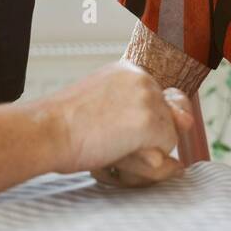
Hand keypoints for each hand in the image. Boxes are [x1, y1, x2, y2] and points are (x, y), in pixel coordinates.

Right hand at [45, 60, 187, 180]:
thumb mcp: (106, 112)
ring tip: (108, 145)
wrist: (46, 130)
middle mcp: (144, 78)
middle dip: (147, 138)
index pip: (162, 101)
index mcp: (129, 71)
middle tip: (108, 137)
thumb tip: (184, 140)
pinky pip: (166, 150)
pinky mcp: (149, 121)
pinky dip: (145, 159)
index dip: (149, 121)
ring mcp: (148, 98)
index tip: (118, 126)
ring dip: (144, 150)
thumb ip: (144, 121)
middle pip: (168, 121)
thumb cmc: (65, 126)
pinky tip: (116, 149)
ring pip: (169, 137)